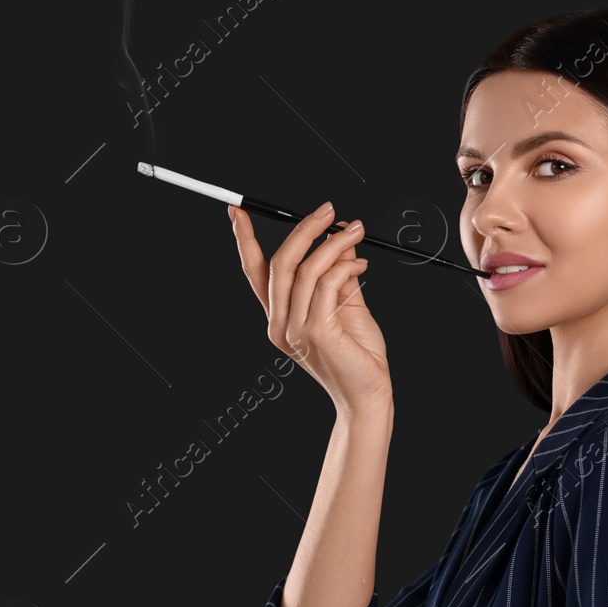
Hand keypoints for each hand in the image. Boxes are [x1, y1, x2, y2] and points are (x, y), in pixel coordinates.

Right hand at [231, 202, 391, 417]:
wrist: (369, 395)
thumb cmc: (358, 356)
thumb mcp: (346, 305)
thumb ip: (339, 273)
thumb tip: (341, 237)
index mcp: (279, 318)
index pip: (255, 273)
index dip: (244, 240)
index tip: (238, 212)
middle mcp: (279, 324)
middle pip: (279, 264)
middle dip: (303, 230)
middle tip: (328, 211)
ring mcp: (294, 330)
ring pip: (306, 269)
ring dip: (334, 243)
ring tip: (357, 232)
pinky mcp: (316, 332)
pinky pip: (326, 284)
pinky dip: (345, 266)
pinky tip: (361, 264)